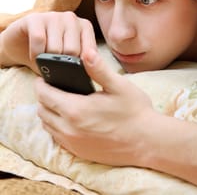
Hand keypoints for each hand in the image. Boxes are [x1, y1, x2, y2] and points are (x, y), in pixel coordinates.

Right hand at [0, 11, 95, 71]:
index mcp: (85, 27)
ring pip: (55, 47)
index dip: (82, 67)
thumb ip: (81, 65)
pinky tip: (34, 56)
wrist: (20, 45)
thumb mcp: (68, 61)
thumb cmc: (48, 55)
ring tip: (43, 61)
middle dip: (61, 65)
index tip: (73, 74)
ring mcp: (53, 15)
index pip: (90, 52)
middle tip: (54, 66)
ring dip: (46, 61)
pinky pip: (39, 40)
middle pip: (72, 50)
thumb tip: (87, 78)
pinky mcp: (35, 18)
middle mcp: (71, 18)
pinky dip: (35, 54)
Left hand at [35, 49, 154, 165]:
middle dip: (43, 96)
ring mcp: (73, 143)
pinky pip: (56, 137)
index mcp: (76, 109)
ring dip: (48, 111)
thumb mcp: (119, 86)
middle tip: (53, 86)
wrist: (147, 142)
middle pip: (42, 110)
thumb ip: (98, 69)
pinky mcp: (79, 152)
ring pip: (47, 125)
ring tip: (60, 100)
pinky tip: (70, 118)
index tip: (44, 76)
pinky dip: (56, 126)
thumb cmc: (135, 111)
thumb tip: (86, 52)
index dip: (41, 83)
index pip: (44, 95)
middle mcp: (69, 129)